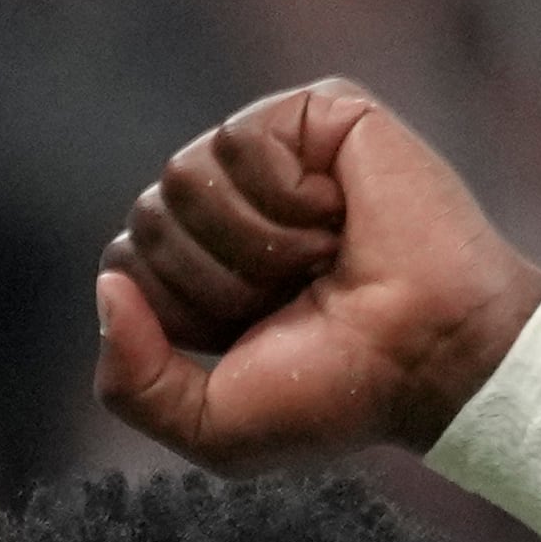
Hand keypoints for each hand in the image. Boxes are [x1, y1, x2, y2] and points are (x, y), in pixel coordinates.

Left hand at [96, 82, 540, 469]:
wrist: (430, 360)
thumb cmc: (337, 395)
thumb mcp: (211, 427)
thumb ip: (130, 384)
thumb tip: (109, 285)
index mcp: (201, 268)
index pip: (124, 264)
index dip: (180, 311)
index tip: (254, 334)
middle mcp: (229, 206)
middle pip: (148, 219)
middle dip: (218, 280)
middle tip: (300, 296)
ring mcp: (273, 156)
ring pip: (183, 177)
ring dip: (256, 243)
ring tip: (324, 257)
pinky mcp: (317, 114)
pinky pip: (239, 140)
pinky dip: (286, 197)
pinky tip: (340, 215)